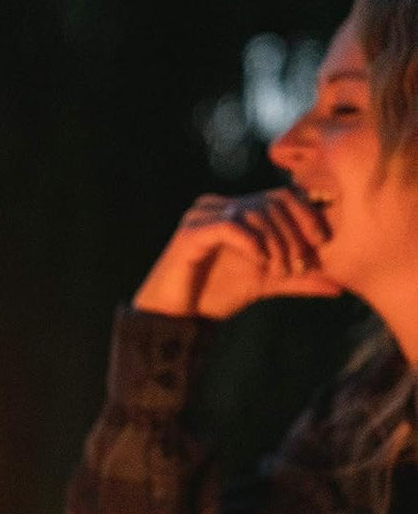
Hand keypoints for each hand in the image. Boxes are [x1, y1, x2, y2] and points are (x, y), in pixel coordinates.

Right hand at [133, 188, 341, 319]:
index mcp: (236, 211)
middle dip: (294, 233)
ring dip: (276, 242)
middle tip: (300, 264)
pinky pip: (231, 226)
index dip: (307, 214)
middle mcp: (218, 206)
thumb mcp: (264, 284)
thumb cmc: (213, 297)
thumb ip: (298, 279)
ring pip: (254, 212)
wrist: (173, 317)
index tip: (322, 242)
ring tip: (280, 269)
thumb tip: (340, 286)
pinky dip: (252, 243)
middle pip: (272, 201)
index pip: (282, 195)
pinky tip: (260, 263)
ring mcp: (202, 216)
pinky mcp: (191, 232)